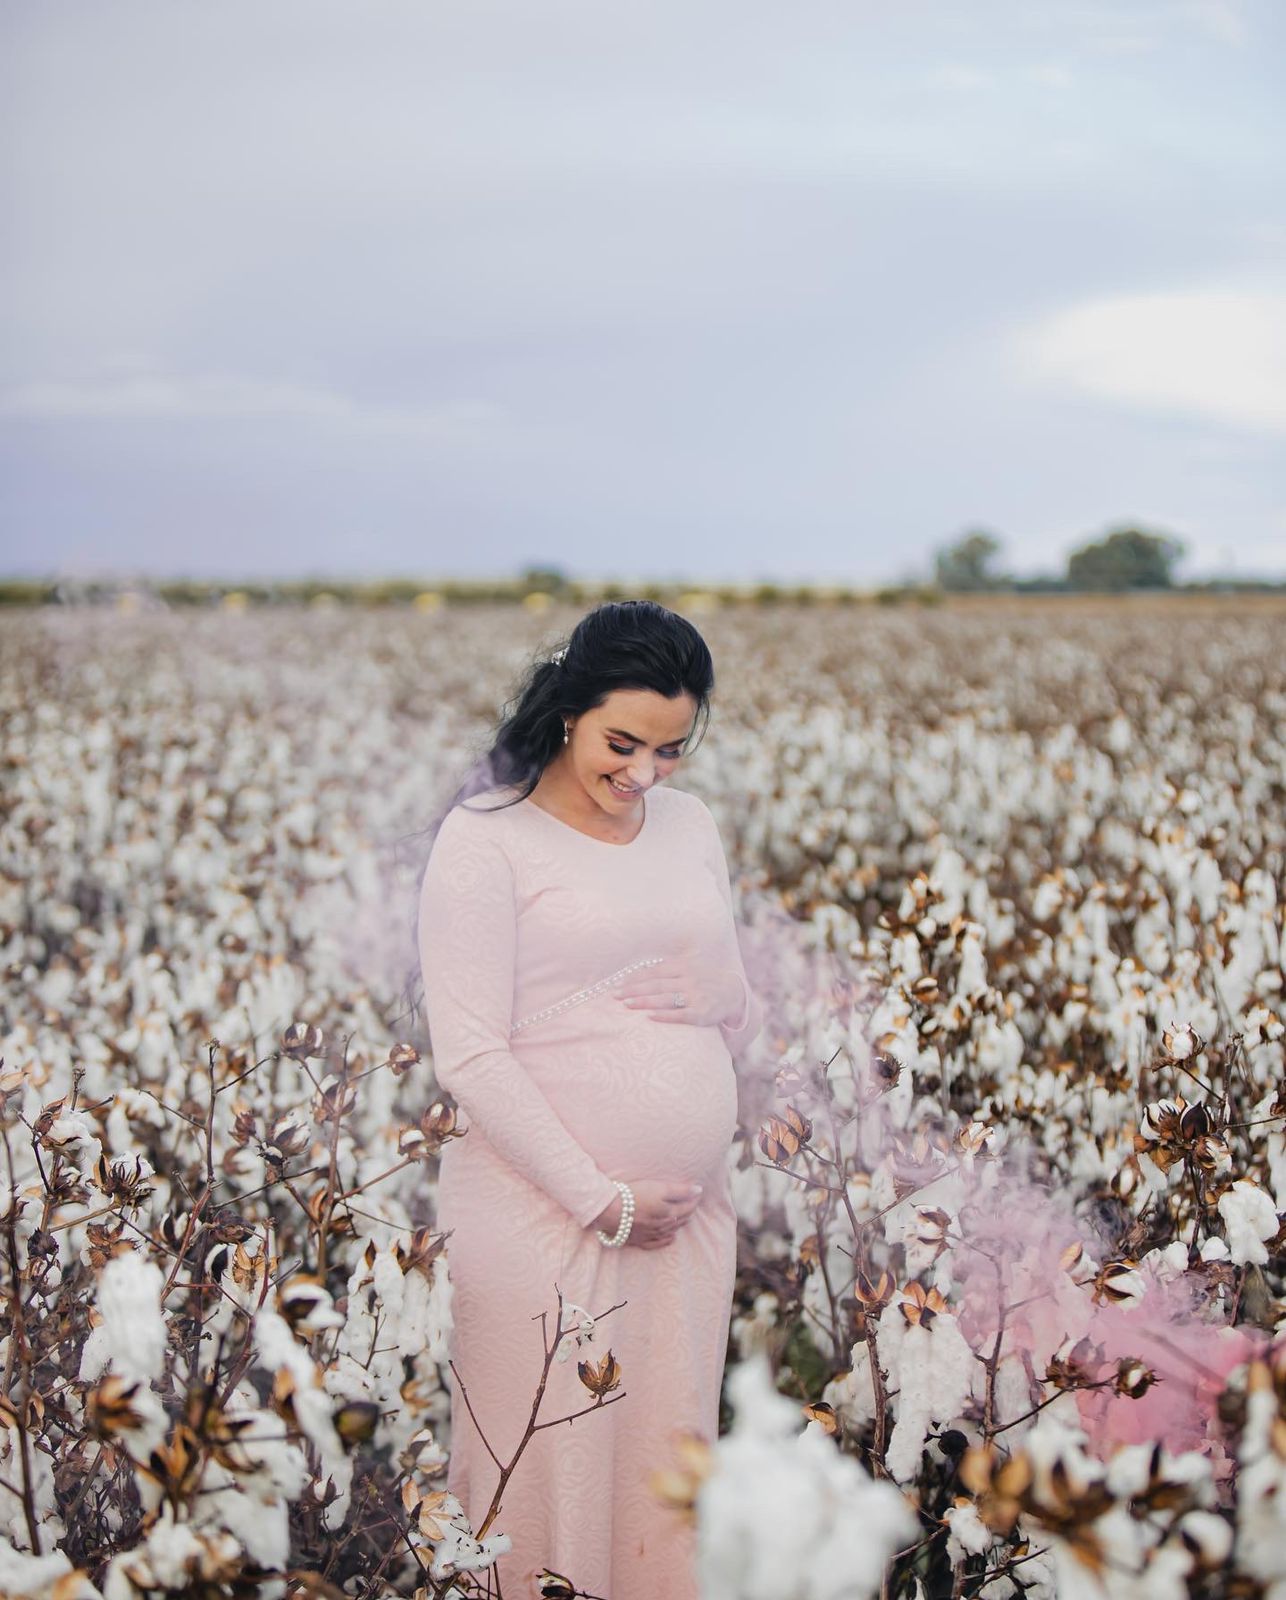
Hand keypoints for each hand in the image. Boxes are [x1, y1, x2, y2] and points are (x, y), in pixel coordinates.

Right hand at [591, 1178, 703, 1249]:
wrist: (609, 1210)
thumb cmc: (633, 1195)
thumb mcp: (659, 1188)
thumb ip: (680, 1190)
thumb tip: (699, 1190)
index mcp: (668, 1214)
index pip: (687, 1208)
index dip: (693, 1200)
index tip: (697, 1193)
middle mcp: (662, 1227)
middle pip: (679, 1220)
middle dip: (687, 1212)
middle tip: (692, 1205)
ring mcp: (650, 1235)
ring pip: (670, 1232)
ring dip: (678, 1225)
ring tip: (684, 1219)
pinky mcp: (638, 1240)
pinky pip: (656, 1243)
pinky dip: (665, 1241)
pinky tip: (670, 1238)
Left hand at [610, 955, 743, 1027]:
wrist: (734, 993)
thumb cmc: (705, 980)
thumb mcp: (689, 967)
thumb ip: (668, 968)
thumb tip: (638, 971)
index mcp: (684, 966)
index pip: (654, 971)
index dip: (635, 977)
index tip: (617, 983)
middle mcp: (689, 979)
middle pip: (656, 984)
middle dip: (634, 989)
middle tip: (615, 995)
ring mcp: (696, 996)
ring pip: (666, 998)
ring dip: (645, 1001)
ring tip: (627, 1005)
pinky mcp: (702, 1013)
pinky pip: (681, 1015)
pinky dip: (665, 1016)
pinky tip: (650, 1017)